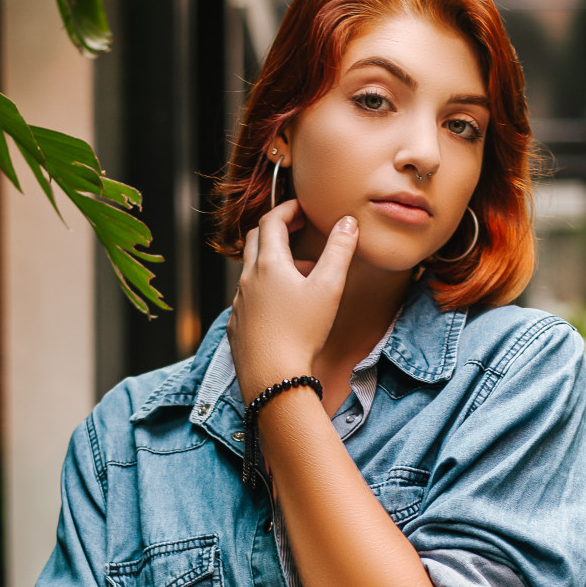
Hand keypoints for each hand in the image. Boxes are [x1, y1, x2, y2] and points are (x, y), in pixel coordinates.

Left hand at [226, 199, 358, 402]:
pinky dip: (264, 289)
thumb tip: (348, 223)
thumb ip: (339, 251)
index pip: (272, 221)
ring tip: (300, 275)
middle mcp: (247, 279)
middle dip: (276, 229)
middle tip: (296, 229)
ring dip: (273, 263)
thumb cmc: (301, 333)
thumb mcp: (328, 288)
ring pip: (252, 270)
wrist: (272, 378)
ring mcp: (239, 303)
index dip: (288, 209)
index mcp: (268, 264)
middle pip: (255, 240)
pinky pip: (248, 297)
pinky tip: (282, 306)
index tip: (302, 208)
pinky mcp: (237, 325)